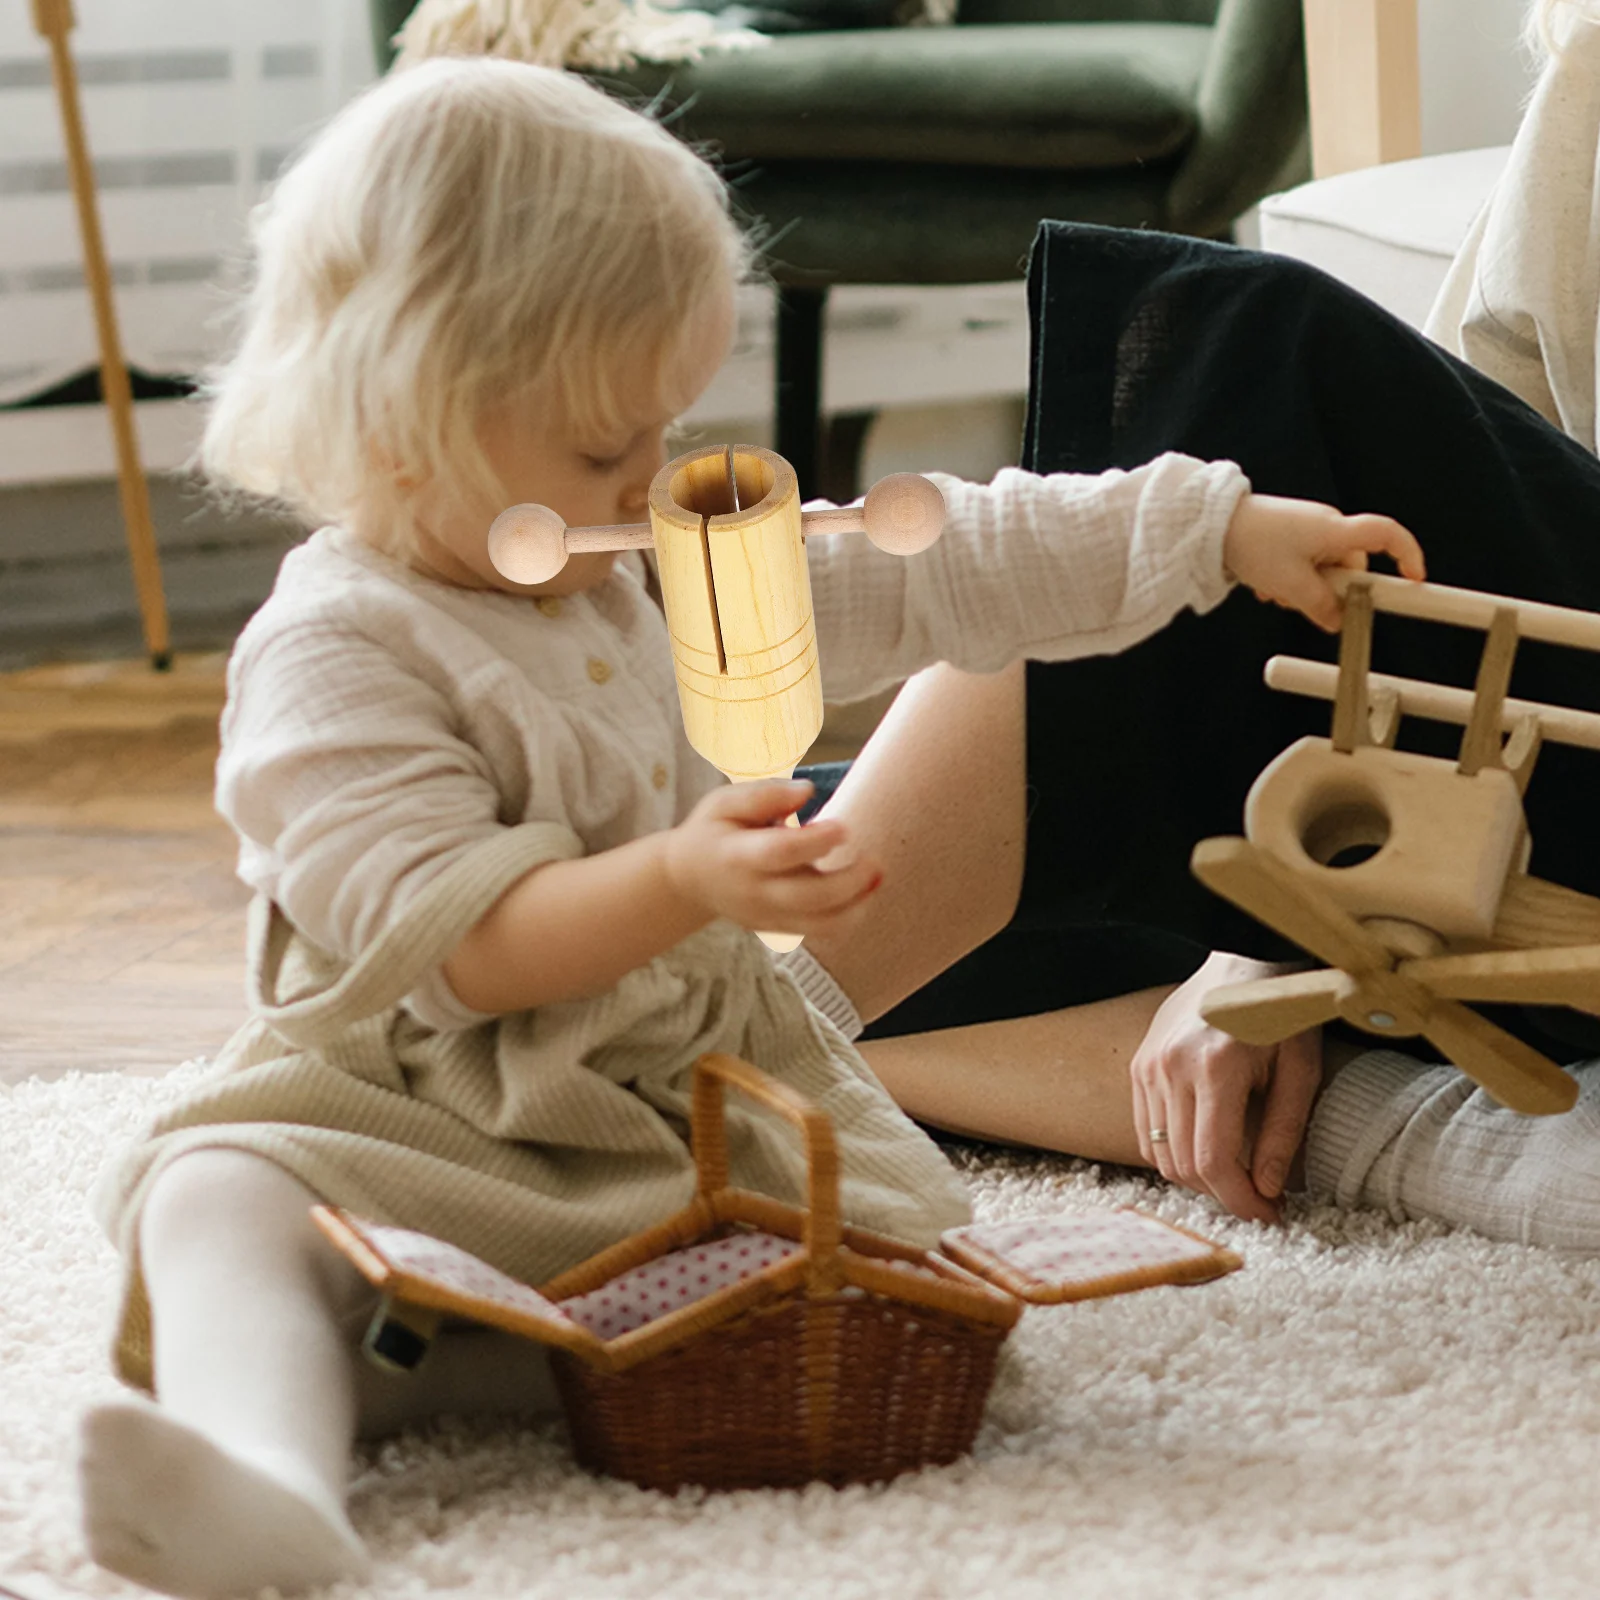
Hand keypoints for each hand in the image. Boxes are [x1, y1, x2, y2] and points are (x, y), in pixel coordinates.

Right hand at [663, 779, 882, 936]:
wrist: (688, 880)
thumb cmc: (714, 831)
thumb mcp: (724, 802)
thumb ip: (765, 794)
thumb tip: (807, 790)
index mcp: (737, 856)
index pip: (779, 853)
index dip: (816, 842)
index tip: (844, 827)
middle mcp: (754, 892)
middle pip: (808, 897)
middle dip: (850, 881)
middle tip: (873, 858)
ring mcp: (768, 915)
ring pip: (821, 925)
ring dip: (858, 905)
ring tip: (877, 876)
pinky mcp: (780, 928)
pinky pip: (822, 932)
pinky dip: (851, 915)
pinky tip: (864, 890)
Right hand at [1129, 951, 1322, 1223]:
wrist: (1243, 962)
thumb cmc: (1280, 1014)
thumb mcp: (1299, 1072)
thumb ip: (1281, 1135)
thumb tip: (1267, 1191)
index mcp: (1215, 1068)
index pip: (1213, 1162)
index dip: (1241, 1201)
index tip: (1269, 1215)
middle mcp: (1171, 1068)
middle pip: (1183, 1164)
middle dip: (1222, 1195)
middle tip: (1258, 1200)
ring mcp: (1148, 1066)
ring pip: (1159, 1153)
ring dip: (1196, 1177)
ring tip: (1234, 1175)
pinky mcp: (1139, 1065)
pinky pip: (1146, 1130)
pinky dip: (1172, 1152)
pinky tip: (1205, 1148)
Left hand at [1223, 493, 1425, 631]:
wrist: (1212, 524)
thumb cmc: (1252, 543)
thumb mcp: (1290, 585)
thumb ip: (1320, 606)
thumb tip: (1338, 621)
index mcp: (1336, 530)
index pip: (1388, 536)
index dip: (1408, 556)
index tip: (1415, 581)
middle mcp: (1328, 525)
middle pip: (1351, 566)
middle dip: (1331, 591)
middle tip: (1301, 601)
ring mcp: (1308, 529)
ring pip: (1323, 571)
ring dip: (1304, 589)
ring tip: (1275, 590)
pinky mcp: (1290, 535)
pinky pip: (1303, 564)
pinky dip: (1290, 579)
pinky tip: (1266, 584)